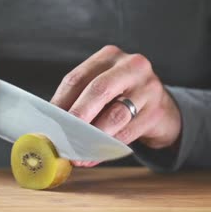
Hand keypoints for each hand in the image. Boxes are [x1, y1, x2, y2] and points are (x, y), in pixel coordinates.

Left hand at [51, 45, 181, 165]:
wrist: (161, 109)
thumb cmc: (122, 98)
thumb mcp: (102, 89)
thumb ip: (79, 99)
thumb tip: (52, 124)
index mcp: (109, 56)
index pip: (78, 78)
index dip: (60, 102)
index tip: (48, 122)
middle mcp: (131, 66)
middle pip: (98, 90)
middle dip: (77, 116)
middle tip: (62, 136)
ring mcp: (148, 88)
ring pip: (114, 115)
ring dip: (92, 137)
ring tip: (77, 153)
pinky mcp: (156, 112)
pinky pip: (127, 132)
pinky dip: (108, 146)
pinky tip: (95, 155)